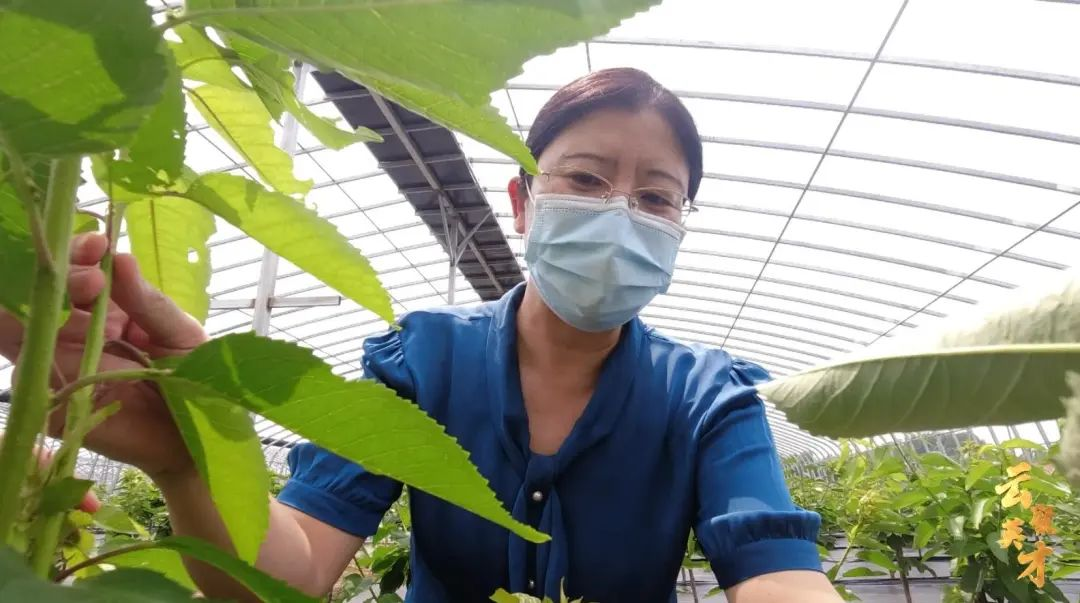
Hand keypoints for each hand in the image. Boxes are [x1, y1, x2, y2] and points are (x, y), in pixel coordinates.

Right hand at [0, 233, 207, 477]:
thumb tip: (121, 258)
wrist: (195, 439)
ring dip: (48, 306)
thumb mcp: (180, 334)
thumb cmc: (194, 382)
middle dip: (62, 274)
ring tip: (90, 303)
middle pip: (42, 293)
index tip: (99, 244)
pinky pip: (29, 371)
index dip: (80, 253)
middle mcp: (75, 333)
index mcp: (106, 311)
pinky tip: (67, 343)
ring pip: (24, 326)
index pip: (77, 273)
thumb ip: (149, 302)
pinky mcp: (51, 401)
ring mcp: (58, 365)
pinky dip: (39, 350)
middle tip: (93, 278)